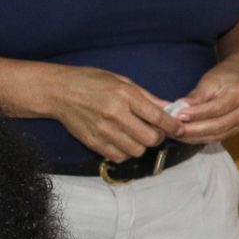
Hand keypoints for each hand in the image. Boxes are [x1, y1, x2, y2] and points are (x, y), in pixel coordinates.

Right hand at [47, 68, 181, 162]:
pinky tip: (123, 142)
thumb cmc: (91, 82)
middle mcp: (115, 114)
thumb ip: (147, 97)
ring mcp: (104, 131)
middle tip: (155, 131)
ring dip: (142, 146)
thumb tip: (169, 108)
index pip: (158, 117)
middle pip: (150, 138)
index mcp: (125, 95)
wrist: (59, 92)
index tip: (179, 129)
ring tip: (137, 136)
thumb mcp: (122, 81)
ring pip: (137, 151)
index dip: (173, 126)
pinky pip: (119, 157)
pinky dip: (126, 152)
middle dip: (158, 137)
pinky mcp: (94, 143)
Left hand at [170, 64, 238, 143]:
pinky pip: (216, 138)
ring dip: (194, 137)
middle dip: (194, 130)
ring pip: (216, 136)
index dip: (197, 114)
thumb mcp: (209, 80)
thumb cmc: (223, 77)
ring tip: (177, 133)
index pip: (217, 108)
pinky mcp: (237, 131)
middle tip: (175, 129)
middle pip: (218, 126)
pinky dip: (199, 138)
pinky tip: (186, 136)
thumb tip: (179, 108)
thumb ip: (196, 96)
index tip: (179, 115)